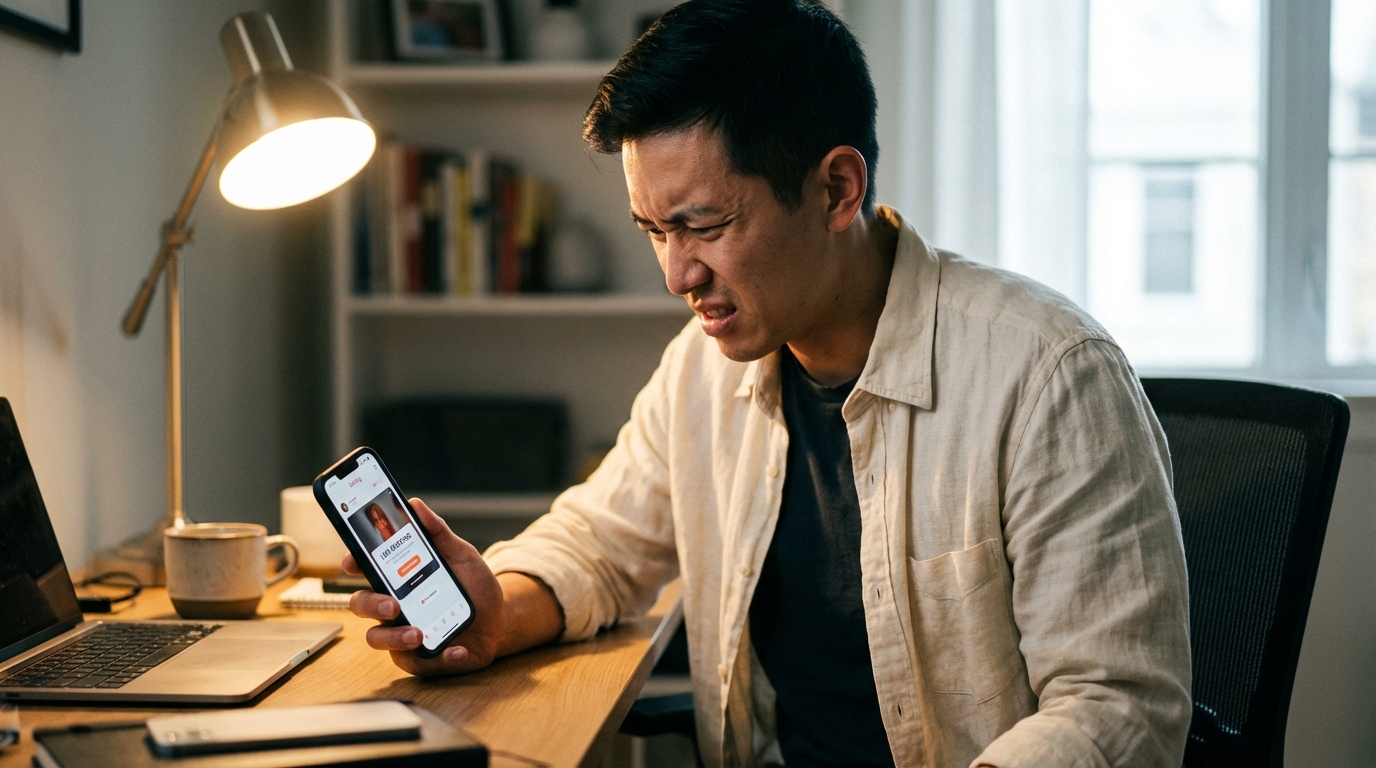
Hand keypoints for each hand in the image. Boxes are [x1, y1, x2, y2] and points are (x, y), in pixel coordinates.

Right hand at [345, 498, 506, 675]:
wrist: (499, 619)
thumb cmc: (473, 586)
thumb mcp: (461, 555)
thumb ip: (438, 533)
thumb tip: (415, 505)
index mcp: (398, 578)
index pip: (364, 569)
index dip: (352, 563)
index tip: (352, 560)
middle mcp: (393, 606)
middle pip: (361, 604)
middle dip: (371, 604)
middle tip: (393, 604)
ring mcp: (401, 633)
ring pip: (378, 639)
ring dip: (395, 637)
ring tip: (419, 634)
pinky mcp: (419, 659)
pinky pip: (418, 662)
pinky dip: (440, 656)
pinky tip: (457, 649)